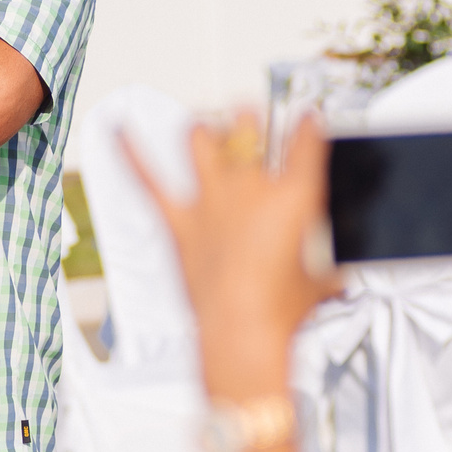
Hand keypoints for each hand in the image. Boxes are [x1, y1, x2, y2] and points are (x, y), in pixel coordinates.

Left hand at [127, 113, 338, 399]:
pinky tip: (116, 128)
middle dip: (249, 117)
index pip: (305, 139)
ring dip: (203, 131)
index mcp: (294, 196)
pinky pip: (148, 180)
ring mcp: (211, 203)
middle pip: (248, 127)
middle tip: (249, 116)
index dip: (306, 123)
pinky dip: (130, 152)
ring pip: (201, 140)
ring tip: (205, 127)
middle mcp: (250, 189)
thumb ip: (328, 272)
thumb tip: (335, 280)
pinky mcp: (179, 224)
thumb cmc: (281, 314)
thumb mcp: (320, 284)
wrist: (242, 334)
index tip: (306, 118)